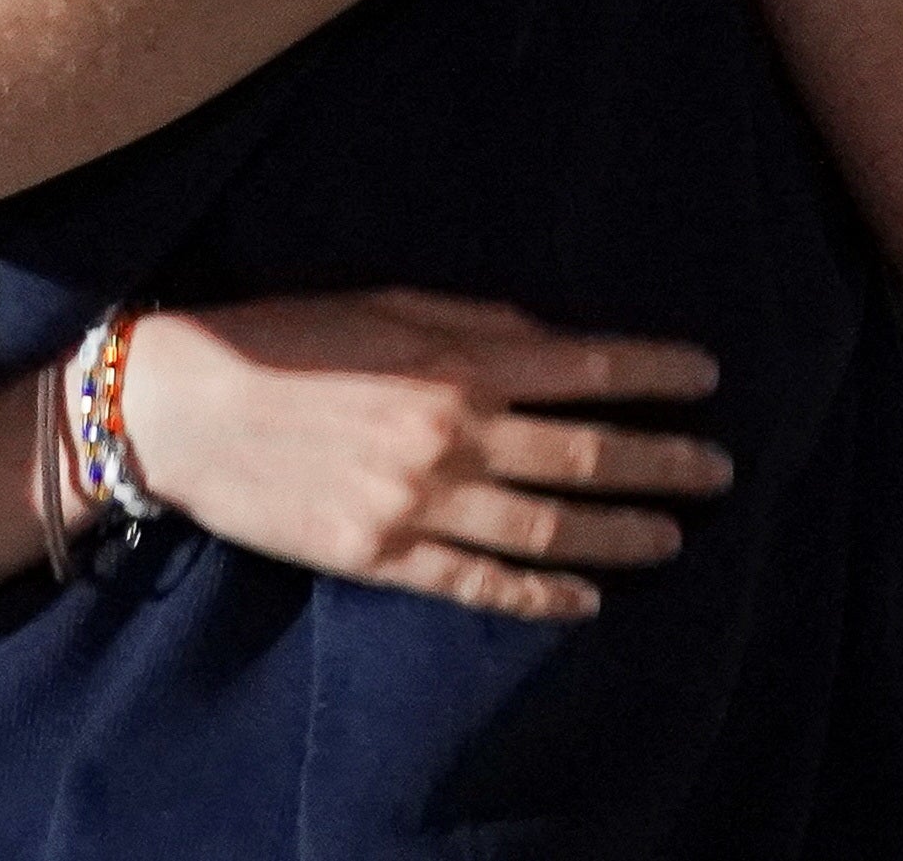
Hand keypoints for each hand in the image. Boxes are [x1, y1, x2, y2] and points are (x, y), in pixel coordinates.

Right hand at [115, 288, 733, 621]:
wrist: (182, 405)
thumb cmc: (281, 335)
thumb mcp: (382, 302)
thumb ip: (473, 322)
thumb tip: (554, 342)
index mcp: (452, 361)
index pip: (583, 369)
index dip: (654, 373)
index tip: (707, 376)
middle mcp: (449, 435)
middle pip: (585, 457)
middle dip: (664, 462)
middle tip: (720, 470)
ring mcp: (419, 504)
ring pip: (549, 531)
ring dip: (621, 535)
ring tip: (672, 537)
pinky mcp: (384, 557)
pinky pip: (481, 586)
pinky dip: (541, 599)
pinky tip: (585, 601)